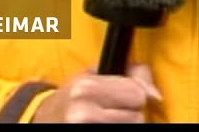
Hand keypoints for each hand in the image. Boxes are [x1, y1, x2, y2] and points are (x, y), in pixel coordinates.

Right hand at [32, 64, 160, 122]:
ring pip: (132, 127)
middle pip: (136, 116)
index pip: (137, 94)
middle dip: (130, 112)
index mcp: (86, 88)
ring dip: (125, 124)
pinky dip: (118, 130)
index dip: (134, 95)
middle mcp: (83, 112)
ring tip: (107, 118)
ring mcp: (84, 129)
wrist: (43, 118)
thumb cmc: (72, 96)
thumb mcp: (94, 73)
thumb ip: (130, 73)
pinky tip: (104, 124)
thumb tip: (155, 94)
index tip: (123, 96)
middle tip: (111, 109)